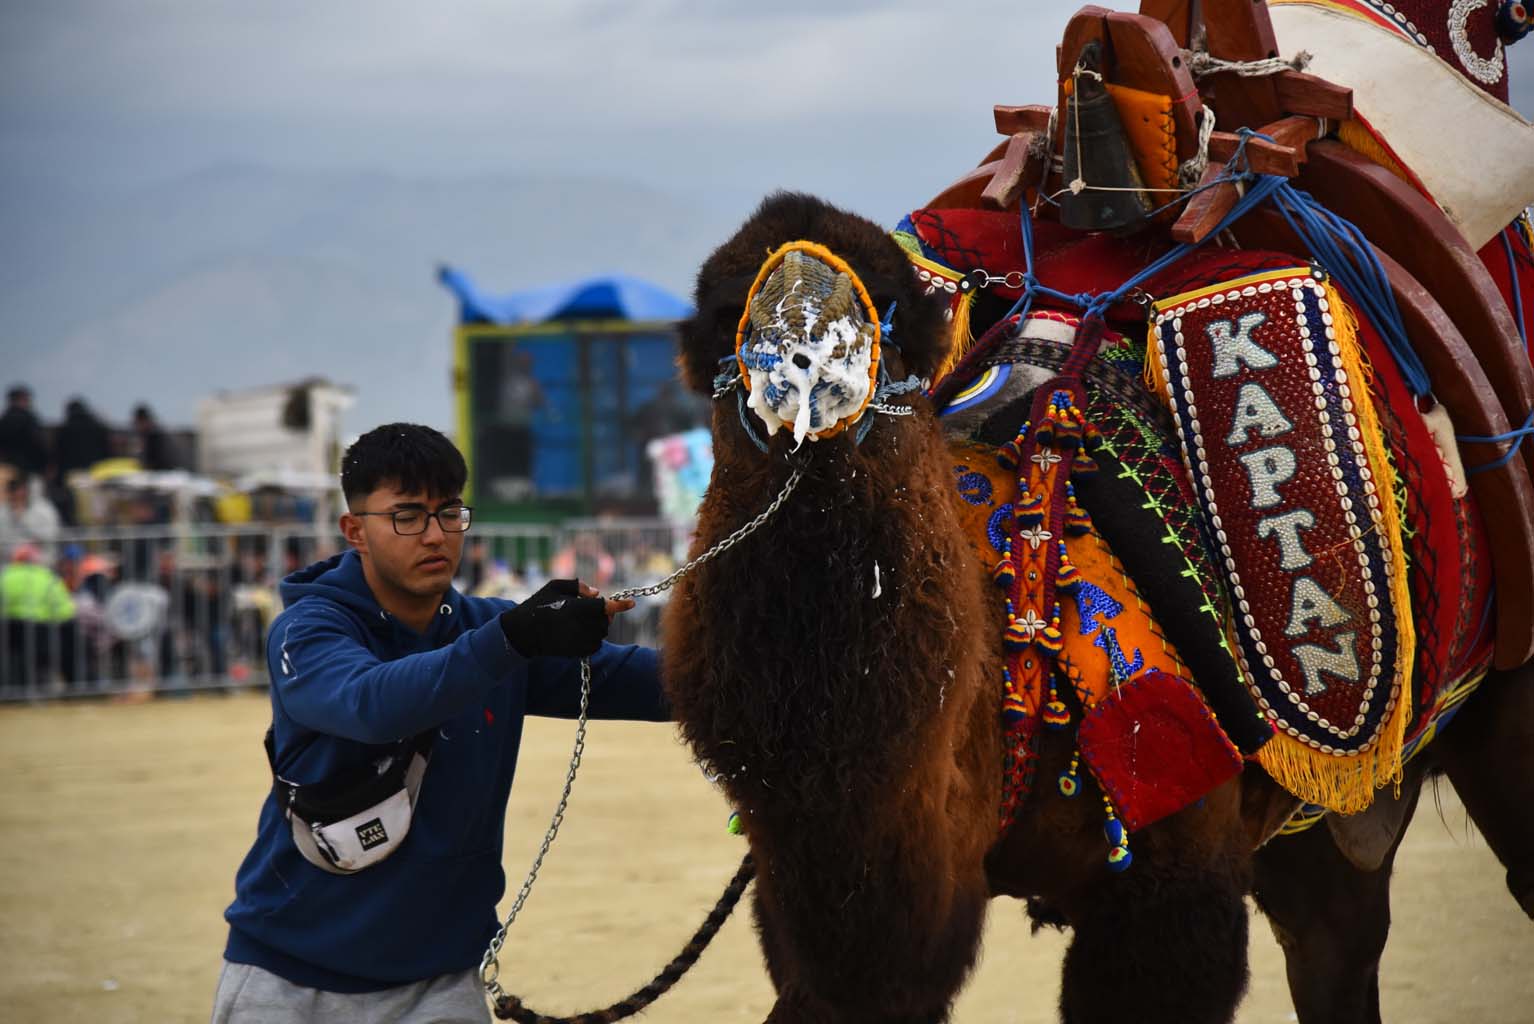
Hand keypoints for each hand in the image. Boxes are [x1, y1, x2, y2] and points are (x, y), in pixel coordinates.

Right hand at [500, 579, 625, 658]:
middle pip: (606, 620)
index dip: (620, 605)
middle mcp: (581, 626)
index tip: (631, 603)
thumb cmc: (538, 605)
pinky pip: (595, 645)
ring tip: (580, 620)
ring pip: (601, 633)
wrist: (523, 633)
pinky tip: (578, 632)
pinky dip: (593, 638)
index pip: (605, 606)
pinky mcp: (577, 652)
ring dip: (597, 625)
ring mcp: (579, 641)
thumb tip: (596, 593)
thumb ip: (578, 585)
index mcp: (577, 608)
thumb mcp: (554, 586)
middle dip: (603, 613)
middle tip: (590, 608)